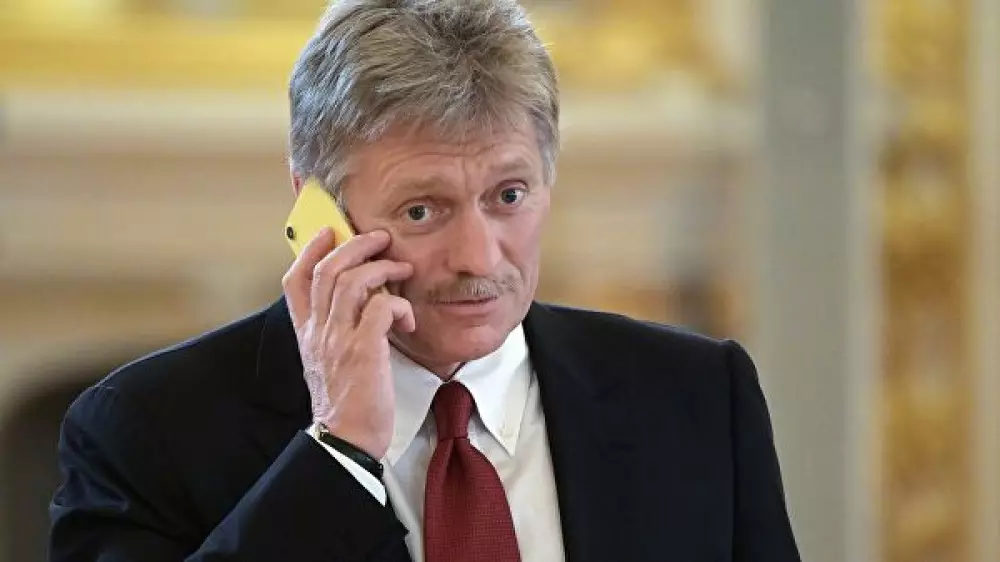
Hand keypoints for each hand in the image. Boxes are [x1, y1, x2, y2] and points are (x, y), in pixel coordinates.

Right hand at [282, 228, 414, 458]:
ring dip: (381, 267)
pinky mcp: (363, 351)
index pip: (295, 280)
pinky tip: (408, 318)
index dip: (308, 250)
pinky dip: (399, 305)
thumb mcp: (328, 362)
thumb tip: (357, 305)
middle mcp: (318, 331)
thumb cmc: (346, 403)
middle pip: (327, 269)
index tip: (328, 232)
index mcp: (307, 333)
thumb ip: (334, 332)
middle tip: (380, 237)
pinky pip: (382, 308)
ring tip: (402, 269)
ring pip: (352, 280)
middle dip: (355, 244)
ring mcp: (338, 339)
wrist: (345, 441)